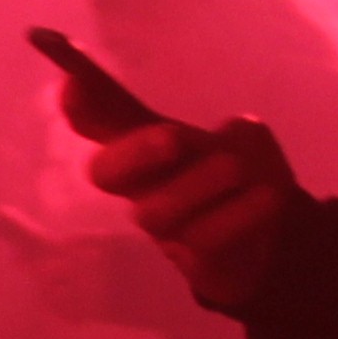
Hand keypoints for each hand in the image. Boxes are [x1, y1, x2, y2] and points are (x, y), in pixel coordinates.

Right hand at [82, 115, 296, 310]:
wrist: (270, 244)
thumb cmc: (242, 179)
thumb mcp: (243, 141)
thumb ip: (233, 134)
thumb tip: (228, 139)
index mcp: (144, 147)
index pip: (98, 119)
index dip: (79, 102)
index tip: (67, 76)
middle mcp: (140, 188)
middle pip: (106, 173)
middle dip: (136, 152)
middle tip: (174, 138)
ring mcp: (163, 228)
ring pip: (156, 211)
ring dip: (199, 184)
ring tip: (238, 168)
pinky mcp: (193, 262)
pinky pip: (205, 239)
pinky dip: (240, 213)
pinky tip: (268, 196)